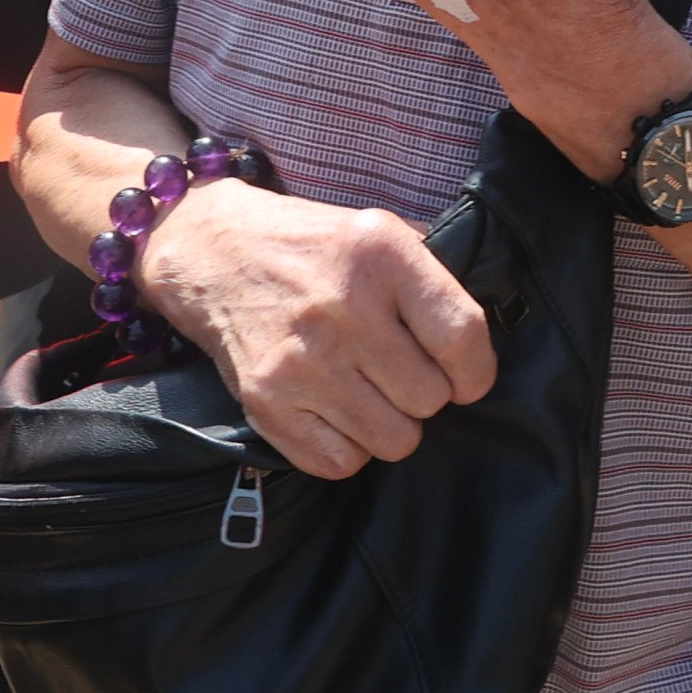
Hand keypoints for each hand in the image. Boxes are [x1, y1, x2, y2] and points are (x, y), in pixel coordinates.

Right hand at [138, 180, 497, 477]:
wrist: (212, 254)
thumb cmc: (310, 247)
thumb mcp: (377, 230)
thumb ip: (432, 275)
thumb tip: (479, 339)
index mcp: (380, 253)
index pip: (462, 335)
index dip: (476, 371)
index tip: (466, 376)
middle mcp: (342, 307)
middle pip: (430, 398)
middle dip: (424, 393)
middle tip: (398, 372)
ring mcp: (301, 360)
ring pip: (394, 439)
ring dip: (389, 423)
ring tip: (366, 391)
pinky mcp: (267, 401)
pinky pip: (342, 462)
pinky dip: (347, 446)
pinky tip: (334, 409)